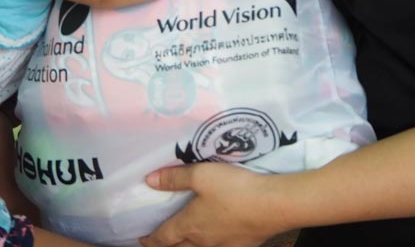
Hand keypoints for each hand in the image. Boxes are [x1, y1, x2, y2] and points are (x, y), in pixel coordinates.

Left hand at [140, 163, 279, 246]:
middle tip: (159, 240)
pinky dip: (210, 245)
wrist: (273, 205)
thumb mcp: (202, 175)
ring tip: (184, 239)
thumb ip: (175, 178)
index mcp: (190, 225)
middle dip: (166, 246)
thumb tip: (149, 181)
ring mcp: (223, 246)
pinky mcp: (241, 246)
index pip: (163, 238)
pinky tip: (216, 238)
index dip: (149, 239)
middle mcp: (203, 242)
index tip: (141, 238)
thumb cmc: (234, 188)